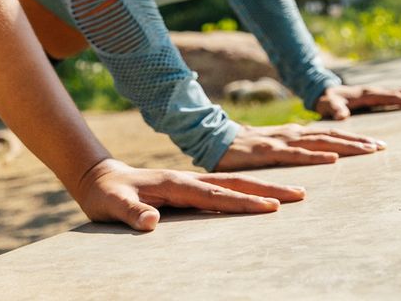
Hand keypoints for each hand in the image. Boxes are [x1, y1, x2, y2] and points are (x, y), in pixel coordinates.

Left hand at [70, 157, 304, 231]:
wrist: (99, 178)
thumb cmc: (106, 195)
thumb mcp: (112, 205)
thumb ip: (130, 213)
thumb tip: (152, 221)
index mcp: (174, 182)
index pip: (214, 195)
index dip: (243, 202)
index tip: (271, 206)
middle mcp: (187, 180)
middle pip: (234, 184)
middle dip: (268, 189)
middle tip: (301, 195)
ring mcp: (190, 183)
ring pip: (234, 185)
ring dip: (263, 189)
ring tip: (294, 193)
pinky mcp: (189, 189)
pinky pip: (224, 191)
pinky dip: (248, 193)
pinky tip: (263, 199)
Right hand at [214, 123, 385, 169]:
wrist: (213, 139)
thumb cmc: (243, 148)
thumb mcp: (272, 149)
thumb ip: (291, 153)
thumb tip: (311, 159)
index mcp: (294, 135)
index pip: (330, 135)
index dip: (354, 138)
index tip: (377, 144)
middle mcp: (293, 135)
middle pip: (331, 136)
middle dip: (358, 141)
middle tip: (383, 146)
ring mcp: (282, 141)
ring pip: (320, 143)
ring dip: (346, 146)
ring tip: (369, 150)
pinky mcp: (270, 151)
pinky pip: (297, 155)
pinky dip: (316, 156)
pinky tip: (333, 159)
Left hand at [314, 84, 400, 119]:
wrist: (322, 92)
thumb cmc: (325, 100)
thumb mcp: (327, 105)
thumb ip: (334, 109)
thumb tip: (342, 116)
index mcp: (366, 93)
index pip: (390, 97)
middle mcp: (374, 91)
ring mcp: (376, 93)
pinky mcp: (376, 97)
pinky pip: (396, 97)